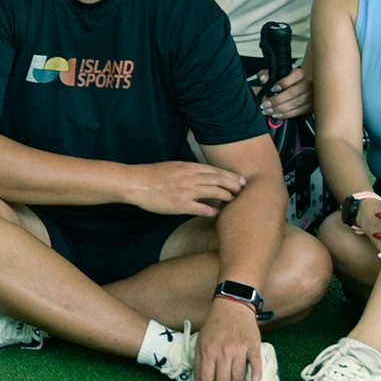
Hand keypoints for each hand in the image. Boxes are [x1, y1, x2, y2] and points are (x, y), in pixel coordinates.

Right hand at [130, 159, 246, 218]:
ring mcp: (186, 191)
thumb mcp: (174, 166)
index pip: (215, 170)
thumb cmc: (154, 175)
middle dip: (234, 185)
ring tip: (233, 201)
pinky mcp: (181, 205)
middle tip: (243, 191)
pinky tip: (217, 213)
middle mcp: (190, 177)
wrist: (137, 183)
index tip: (240, 180)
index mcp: (189, 167)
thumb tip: (204, 175)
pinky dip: (212, 211)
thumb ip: (190, 170)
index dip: (230, 175)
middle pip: (219, 180)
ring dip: (227, 197)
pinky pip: (202, 208)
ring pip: (215, 192)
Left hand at [194, 295, 267, 380]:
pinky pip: (256, 361)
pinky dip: (256, 373)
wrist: (232, 305)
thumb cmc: (215, 326)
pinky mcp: (253, 345)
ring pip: (238, 376)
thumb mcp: (202, 341)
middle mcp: (223, 351)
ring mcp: (239, 348)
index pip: (206, 376)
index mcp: (208, 350)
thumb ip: (200, 362)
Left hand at [261, 68, 313, 121]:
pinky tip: (277, 114)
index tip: (273, 89)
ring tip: (268, 111)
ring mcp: (312, 96)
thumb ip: (267, 74)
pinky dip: (286, 114)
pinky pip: (298, 112)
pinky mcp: (311, 106)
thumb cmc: (287, 82)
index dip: (284, 83)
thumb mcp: (275, 75)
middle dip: (277, 100)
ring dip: (280, 109)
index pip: (295, 76)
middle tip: (265, 105)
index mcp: (300, 74)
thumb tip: (263, 78)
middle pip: (293, 92)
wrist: (300, 87)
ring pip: (295, 103)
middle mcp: (308, 84)